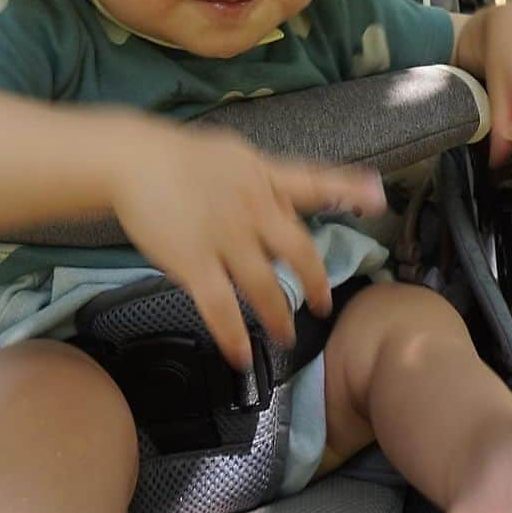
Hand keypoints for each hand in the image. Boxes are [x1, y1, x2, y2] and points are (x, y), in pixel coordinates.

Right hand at [107, 116, 385, 368]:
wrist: (133, 159)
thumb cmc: (181, 157)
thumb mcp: (234, 156)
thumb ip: (264, 180)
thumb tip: (287, 199)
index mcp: (264, 176)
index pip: (313, 181)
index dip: (347, 190)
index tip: (378, 197)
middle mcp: (253, 206)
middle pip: (297, 249)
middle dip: (315, 280)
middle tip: (324, 304)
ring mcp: (225, 235)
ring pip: (264, 285)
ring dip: (278, 316)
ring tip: (286, 337)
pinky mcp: (194, 261)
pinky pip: (220, 307)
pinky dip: (233, 336)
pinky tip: (241, 356)